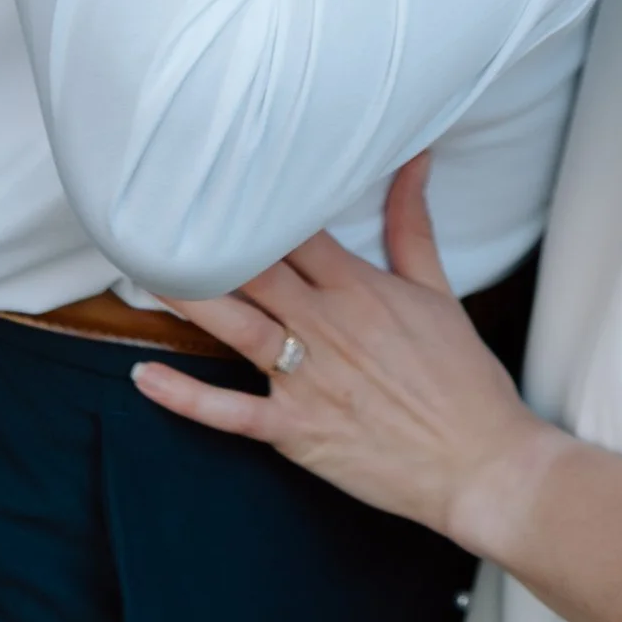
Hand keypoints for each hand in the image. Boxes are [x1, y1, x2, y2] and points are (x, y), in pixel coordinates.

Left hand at [131, 159, 560, 554]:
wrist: (481, 462)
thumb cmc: (463, 380)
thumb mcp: (439, 293)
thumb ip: (413, 226)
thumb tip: (414, 158)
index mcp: (360, 288)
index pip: (296, 232)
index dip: (256, 202)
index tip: (219, 176)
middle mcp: (326, 325)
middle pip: (255, 271)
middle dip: (208, 241)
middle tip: (159, 211)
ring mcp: (307, 380)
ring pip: (236, 326)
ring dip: (187, 298)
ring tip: (141, 268)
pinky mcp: (295, 430)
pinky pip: (230, 412)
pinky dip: (184, 397)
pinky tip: (144, 376)